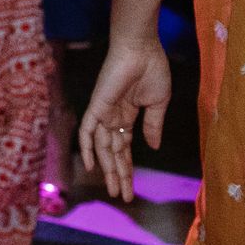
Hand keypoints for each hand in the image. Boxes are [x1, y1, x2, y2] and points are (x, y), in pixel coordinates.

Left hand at [77, 39, 169, 202]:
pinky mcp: (97, 104)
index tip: (131, 189)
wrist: (142, 49)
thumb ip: (153, 126)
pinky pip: (87, 128)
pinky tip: (91, 164)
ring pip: (102, 147)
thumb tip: (153, 148)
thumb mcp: (158, 103)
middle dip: (118, 175)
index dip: (127, 168)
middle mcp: (112, 117)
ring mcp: (103, 111)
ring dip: (108, 168)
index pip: (124, 149)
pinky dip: (86, 146)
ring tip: (114, 189)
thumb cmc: (152, 70)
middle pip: (113, 152)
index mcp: (127, 116)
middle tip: (121, 196)